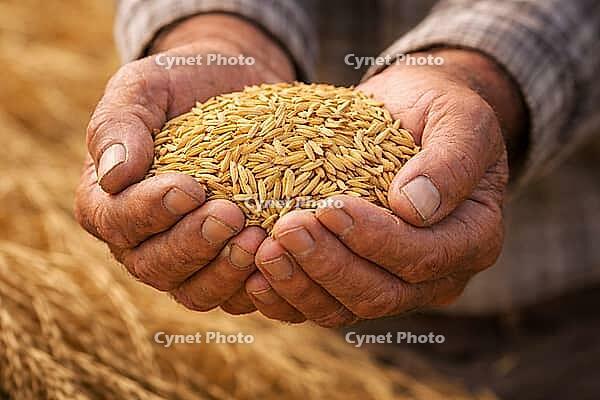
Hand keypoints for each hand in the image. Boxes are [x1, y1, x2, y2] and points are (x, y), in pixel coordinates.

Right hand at [75, 14, 294, 313]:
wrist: (232, 90)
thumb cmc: (182, 85)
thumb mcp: (145, 88)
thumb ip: (119, 125)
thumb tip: (113, 176)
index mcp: (110, 200)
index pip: (116, 222)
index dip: (149, 212)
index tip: (189, 187)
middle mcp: (142, 240)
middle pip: (154, 266)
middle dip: (193, 245)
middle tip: (231, 215)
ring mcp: (186, 259)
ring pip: (194, 292)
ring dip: (225, 272)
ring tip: (258, 240)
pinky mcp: (226, 265)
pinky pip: (235, 296)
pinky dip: (255, 287)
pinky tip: (277, 260)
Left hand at [245, 49, 526, 326]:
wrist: (408, 115)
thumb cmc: (436, 111)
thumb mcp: (459, 118)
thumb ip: (451, 160)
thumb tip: (414, 208)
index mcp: (472, 239)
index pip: (423, 257)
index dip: (375, 239)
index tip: (330, 206)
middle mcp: (436, 274)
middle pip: (381, 294)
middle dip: (330, 266)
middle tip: (287, 229)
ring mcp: (395, 284)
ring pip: (347, 310)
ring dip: (302, 286)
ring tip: (264, 251)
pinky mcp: (357, 281)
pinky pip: (322, 305)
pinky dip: (287, 299)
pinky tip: (255, 278)